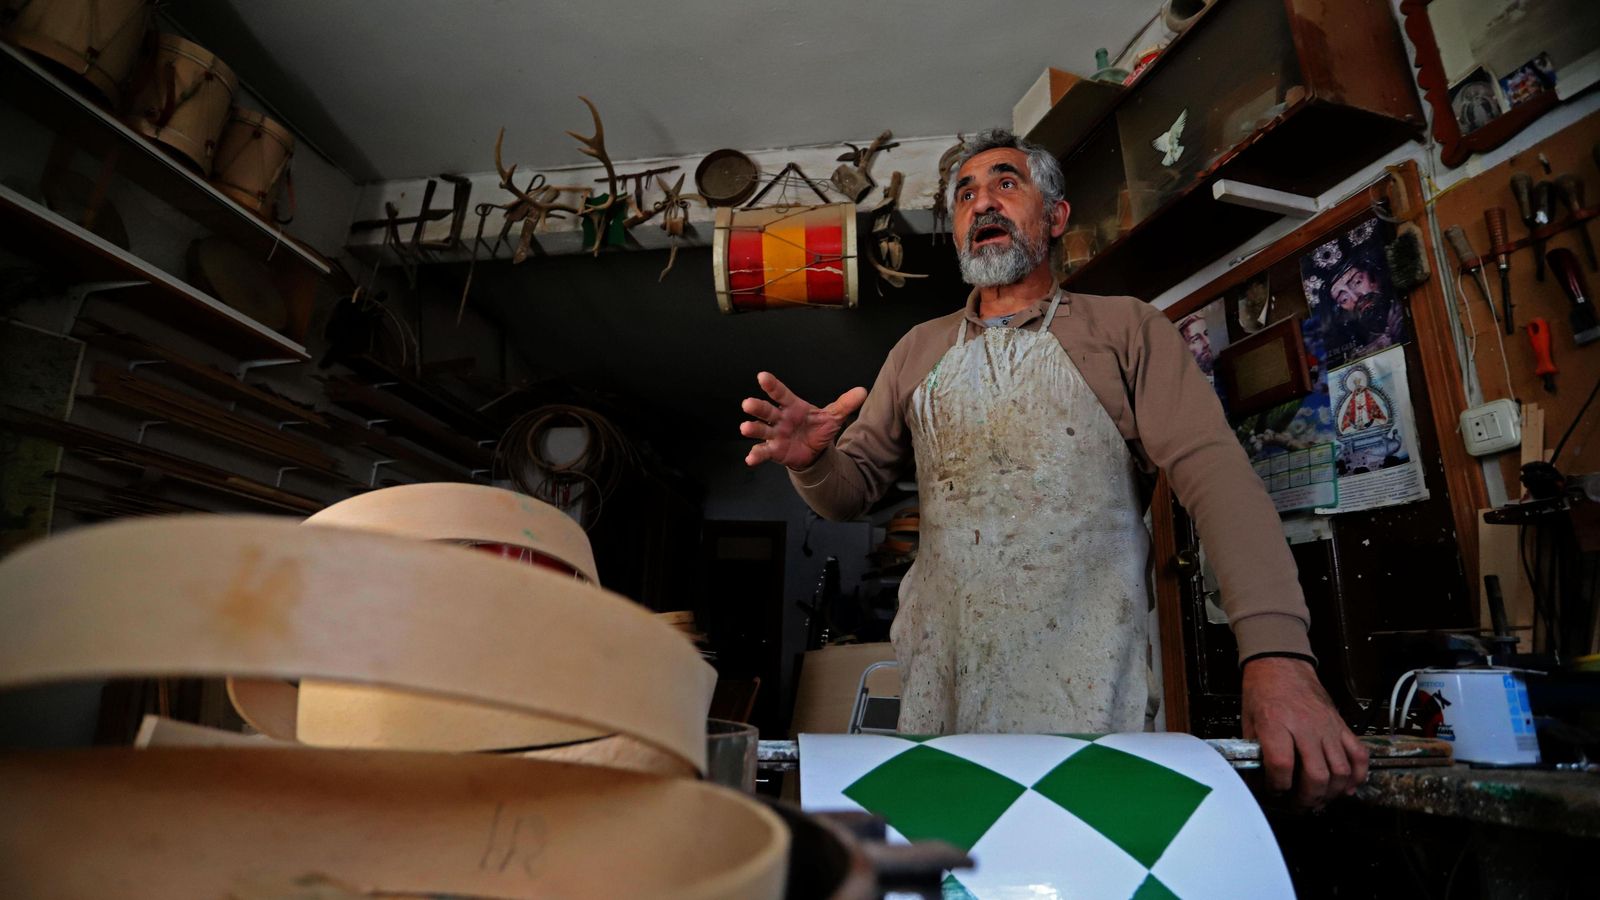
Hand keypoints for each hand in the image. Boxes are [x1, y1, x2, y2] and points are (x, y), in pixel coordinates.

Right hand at [739, 372, 866, 469]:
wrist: (813, 450)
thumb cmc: (817, 428)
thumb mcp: (832, 416)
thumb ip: (845, 404)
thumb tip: (862, 392)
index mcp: (792, 406)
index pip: (781, 393)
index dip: (772, 385)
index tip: (762, 376)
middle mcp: (780, 418)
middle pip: (766, 410)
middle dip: (757, 407)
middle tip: (747, 404)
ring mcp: (775, 434)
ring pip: (761, 430)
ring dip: (753, 429)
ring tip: (745, 428)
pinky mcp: (774, 450)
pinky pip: (763, 452)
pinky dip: (756, 455)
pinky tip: (750, 459)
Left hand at [1241, 656, 1368, 809]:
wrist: (1281, 664)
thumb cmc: (1262, 691)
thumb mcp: (1248, 720)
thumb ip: (1255, 750)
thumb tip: (1258, 780)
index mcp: (1276, 723)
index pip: (1282, 765)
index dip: (1278, 786)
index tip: (1275, 790)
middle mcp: (1305, 727)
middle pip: (1316, 774)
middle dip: (1308, 798)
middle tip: (1300, 804)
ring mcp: (1327, 726)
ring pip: (1340, 770)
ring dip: (1331, 792)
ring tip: (1319, 800)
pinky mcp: (1341, 725)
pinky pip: (1358, 754)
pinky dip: (1358, 775)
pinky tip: (1348, 787)